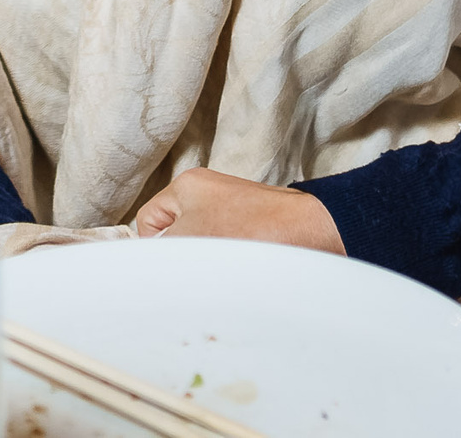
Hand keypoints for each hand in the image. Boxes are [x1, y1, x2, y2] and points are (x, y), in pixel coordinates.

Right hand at [132, 168, 342, 254]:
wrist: (311, 234)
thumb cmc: (250, 231)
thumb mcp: (190, 239)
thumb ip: (161, 250)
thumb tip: (150, 266)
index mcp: (187, 185)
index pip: (149, 220)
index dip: (154, 247)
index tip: (171, 265)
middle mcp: (210, 192)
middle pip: (177, 235)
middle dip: (183, 257)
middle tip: (196, 271)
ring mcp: (235, 210)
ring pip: (203, 247)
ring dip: (208, 265)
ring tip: (222, 274)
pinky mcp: (257, 229)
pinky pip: (229, 251)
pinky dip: (231, 265)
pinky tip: (241, 275)